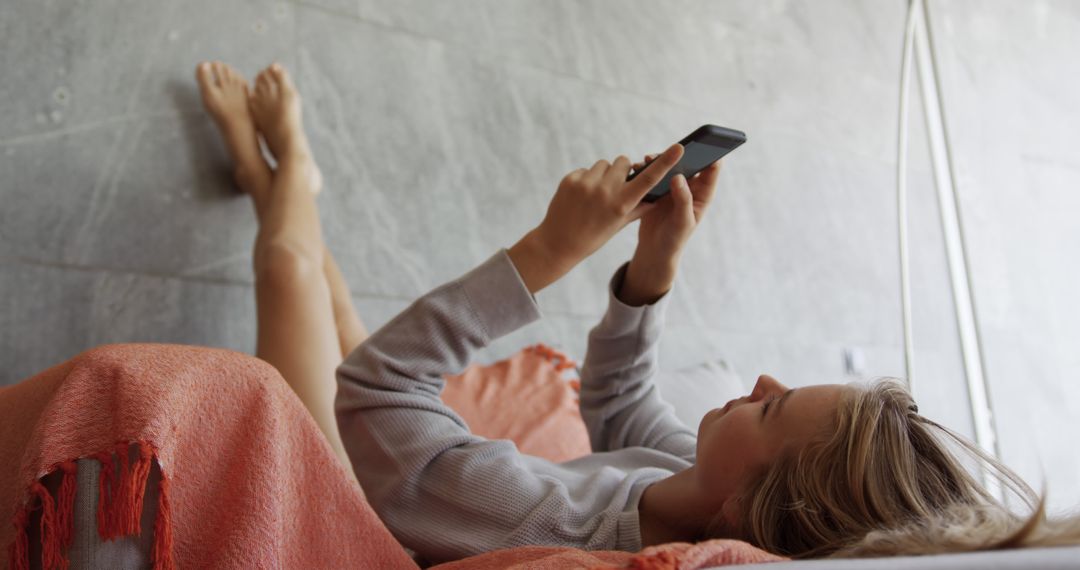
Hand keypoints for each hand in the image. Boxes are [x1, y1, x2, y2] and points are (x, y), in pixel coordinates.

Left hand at [508, 144, 684, 292]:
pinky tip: (580, 196)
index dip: (665, 162)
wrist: (558, 243)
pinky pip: (586, 169)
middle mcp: (605, 192)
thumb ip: (638, 207)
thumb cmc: (594, 236)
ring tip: (595, 194)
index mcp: (621, 205)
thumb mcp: (619, 225)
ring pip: (604, 164)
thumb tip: (657, 194)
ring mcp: (586, 184)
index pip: (648, 179)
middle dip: (622, 170)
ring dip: (604, 174)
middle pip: (623, 162)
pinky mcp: (570, 180)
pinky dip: (586, 179)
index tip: (678, 147)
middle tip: (615, 186)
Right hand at [619, 156, 721, 305]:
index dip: (711, 155)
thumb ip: (683, 199)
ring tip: (648, 159)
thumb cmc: (675, 239)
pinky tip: (639, 167)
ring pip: (670, 166)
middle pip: (689, 163)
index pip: (711, 170)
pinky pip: (655, 174)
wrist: (655, 250)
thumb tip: (679, 176)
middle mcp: (689, 188)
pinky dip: (648, 169)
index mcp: (702, 195)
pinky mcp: (658, 190)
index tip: (702, 145)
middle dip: (680, 154)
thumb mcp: (682, 222)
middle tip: (670, 149)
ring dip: (661, 160)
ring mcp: (673, 188)